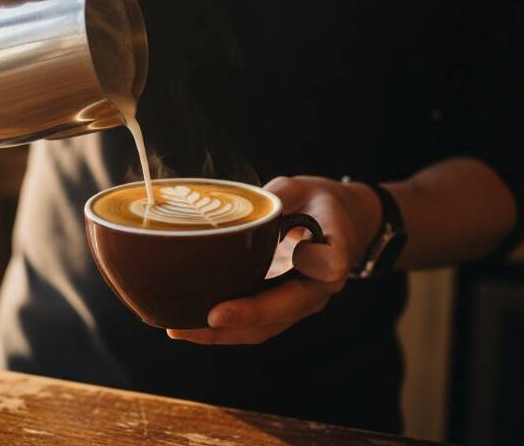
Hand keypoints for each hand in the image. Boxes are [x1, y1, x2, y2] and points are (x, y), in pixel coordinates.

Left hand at [167, 176, 381, 344]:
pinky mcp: (283, 310)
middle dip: (244, 317)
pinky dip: (224, 331)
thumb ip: (279, 196)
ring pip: (266, 327)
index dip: (308, 268)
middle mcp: (320, 287)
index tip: (280, 264)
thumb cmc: (317, 202)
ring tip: (182, 329)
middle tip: (206, 318)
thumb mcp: (300, 188)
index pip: (328, 265)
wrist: (342, 224)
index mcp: (334, 251)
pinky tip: (191, 327)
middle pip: (285, 310)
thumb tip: (242, 209)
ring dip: (224, 334)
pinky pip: (256, 327)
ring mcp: (301, 303)